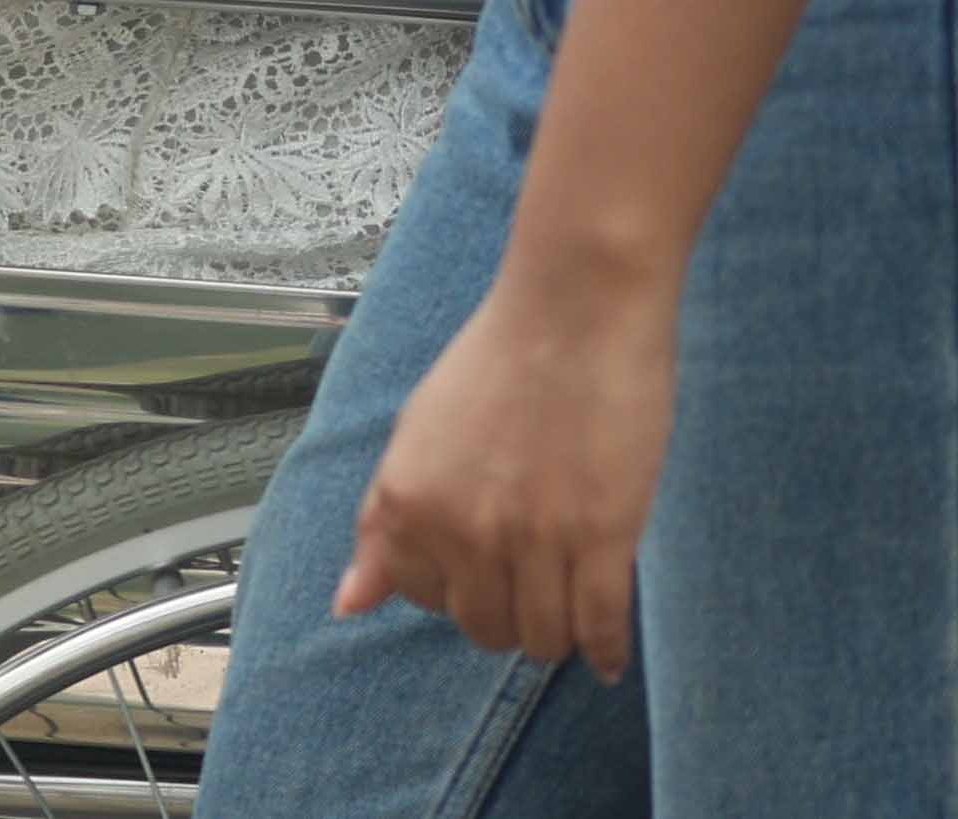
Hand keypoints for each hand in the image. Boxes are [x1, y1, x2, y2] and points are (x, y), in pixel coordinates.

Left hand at [332, 251, 677, 673]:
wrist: (577, 304)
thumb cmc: (501, 355)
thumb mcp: (417, 431)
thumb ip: (384, 522)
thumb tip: (348, 604)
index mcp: (407, 501)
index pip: (424, 598)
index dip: (457, 585)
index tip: (485, 564)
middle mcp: (461, 528)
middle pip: (485, 629)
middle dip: (509, 616)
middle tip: (534, 582)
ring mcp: (533, 537)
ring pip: (543, 636)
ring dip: (557, 632)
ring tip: (573, 603)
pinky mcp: (602, 536)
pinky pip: (598, 625)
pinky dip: (605, 649)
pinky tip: (609, 654)